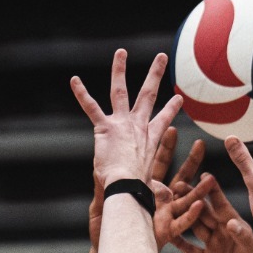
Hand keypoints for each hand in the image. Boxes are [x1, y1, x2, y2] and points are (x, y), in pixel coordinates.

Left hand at [72, 48, 182, 187]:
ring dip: (120, 70)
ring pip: (120, 91)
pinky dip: (81, 94)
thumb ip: (157, 190)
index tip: (179, 98)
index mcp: (151, 139)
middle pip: (148, 95)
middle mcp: (138, 126)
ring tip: (121, 52)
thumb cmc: (139, 190)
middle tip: (162, 57)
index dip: (171, 108)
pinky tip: (73, 80)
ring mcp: (122, 123)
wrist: (128, 187)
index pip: (164, 120)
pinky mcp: (105, 127)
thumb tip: (165, 199)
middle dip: (155, 74)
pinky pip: (91, 107)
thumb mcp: (152, 187)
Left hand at [90, 128, 206, 247]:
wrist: (107, 252)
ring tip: (211, 178)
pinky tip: (200, 206)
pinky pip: (182, 224)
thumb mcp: (102, 202)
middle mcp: (159, 200)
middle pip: (180, 177)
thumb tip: (99, 164)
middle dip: (190, 162)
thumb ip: (103, 185)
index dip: (166, 148)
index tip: (172, 129)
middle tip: (200, 144)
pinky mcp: (167, 233)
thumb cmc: (104, 229)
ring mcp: (165, 216)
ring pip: (187, 200)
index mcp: (145, 189)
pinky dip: (191, 215)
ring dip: (200, 190)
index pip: (158, 163)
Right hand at [169, 173, 252, 252]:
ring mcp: (215, 247)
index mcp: (236, 228)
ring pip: (195, 228)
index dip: (213, 192)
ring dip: (183, 217)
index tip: (204, 175)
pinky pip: (191, 249)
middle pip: (204, 214)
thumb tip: (230, 222)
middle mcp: (224, 234)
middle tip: (177, 186)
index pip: (222, 206)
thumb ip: (242, 237)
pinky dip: (179, 242)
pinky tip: (167, 234)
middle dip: (191, 199)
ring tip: (168, 205)